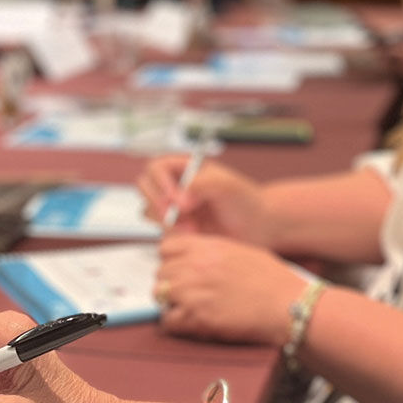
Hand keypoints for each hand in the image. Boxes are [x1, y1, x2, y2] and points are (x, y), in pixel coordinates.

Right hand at [137, 156, 270, 243]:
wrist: (257, 228)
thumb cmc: (246, 200)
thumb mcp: (227, 184)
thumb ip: (201, 183)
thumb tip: (180, 199)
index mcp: (185, 167)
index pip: (156, 167)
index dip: (160, 183)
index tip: (176, 200)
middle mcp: (176, 185)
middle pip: (144, 186)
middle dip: (157, 203)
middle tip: (175, 216)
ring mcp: (175, 207)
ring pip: (149, 210)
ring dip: (166, 221)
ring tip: (193, 227)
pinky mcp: (177, 228)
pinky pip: (161, 231)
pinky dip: (172, 234)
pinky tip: (194, 235)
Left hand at [154, 233, 306, 344]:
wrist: (287, 304)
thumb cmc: (273, 280)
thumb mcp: (243, 251)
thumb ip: (214, 252)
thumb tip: (198, 258)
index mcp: (208, 247)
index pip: (166, 247)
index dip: (171, 260)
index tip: (178, 269)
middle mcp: (197, 266)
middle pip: (160, 272)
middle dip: (170, 283)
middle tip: (185, 293)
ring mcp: (194, 291)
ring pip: (159, 295)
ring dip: (170, 302)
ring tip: (187, 309)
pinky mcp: (198, 317)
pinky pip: (168, 320)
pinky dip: (175, 324)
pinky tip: (191, 323)